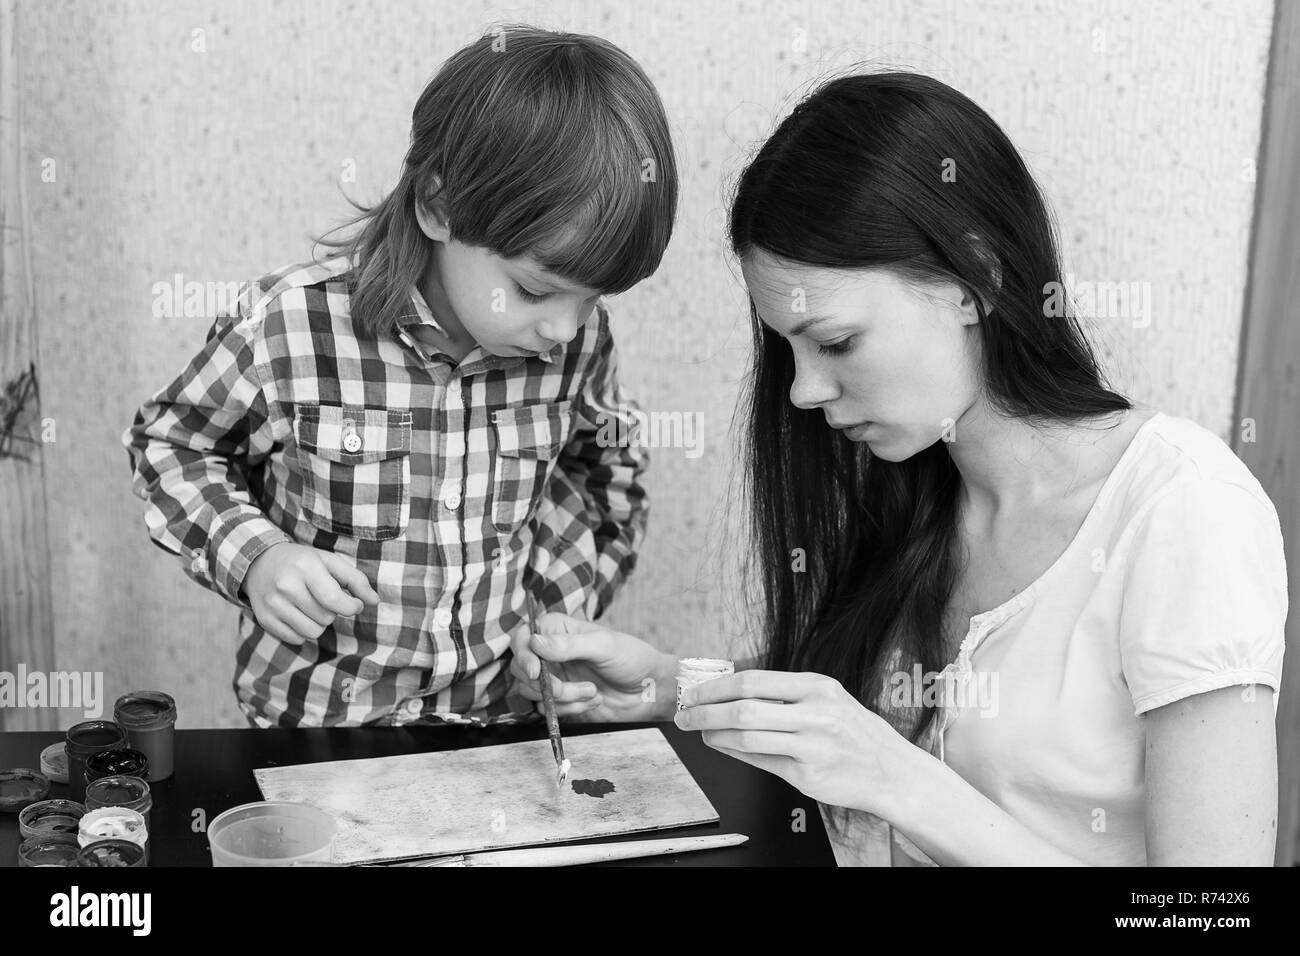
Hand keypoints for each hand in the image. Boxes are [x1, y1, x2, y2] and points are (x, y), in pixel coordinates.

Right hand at [242, 542, 379, 644]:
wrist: (258, 562)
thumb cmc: (302, 562)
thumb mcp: (329, 561)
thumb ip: (356, 580)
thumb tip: (374, 601)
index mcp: (305, 567)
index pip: (334, 600)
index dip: (351, 607)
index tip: (354, 604)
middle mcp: (286, 586)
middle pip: (326, 618)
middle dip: (332, 611)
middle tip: (323, 598)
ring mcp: (273, 605)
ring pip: (313, 633)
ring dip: (319, 623)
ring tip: (311, 606)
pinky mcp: (265, 620)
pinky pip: (297, 639)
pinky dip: (303, 631)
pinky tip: (297, 614)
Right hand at [510, 612, 676, 721]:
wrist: (649, 690)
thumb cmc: (632, 658)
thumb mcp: (604, 646)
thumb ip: (568, 644)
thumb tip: (534, 642)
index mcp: (559, 630)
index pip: (523, 638)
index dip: (523, 655)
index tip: (536, 672)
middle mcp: (551, 652)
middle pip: (522, 668)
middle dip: (545, 683)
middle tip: (570, 688)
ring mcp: (554, 677)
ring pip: (532, 692)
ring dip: (562, 698)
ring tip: (592, 692)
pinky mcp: (560, 700)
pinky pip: (546, 709)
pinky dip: (568, 710)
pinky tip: (593, 701)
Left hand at [674, 670, 919, 816]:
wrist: (890, 771)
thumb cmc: (854, 732)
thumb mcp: (826, 700)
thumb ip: (783, 695)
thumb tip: (730, 693)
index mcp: (817, 687)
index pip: (753, 680)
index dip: (716, 687)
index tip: (694, 692)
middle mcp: (815, 714)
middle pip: (744, 710)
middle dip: (704, 712)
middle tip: (684, 715)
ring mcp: (811, 746)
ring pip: (746, 738)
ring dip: (714, 735)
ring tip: (700, 732)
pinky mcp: (806, 775)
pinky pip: (759, 761)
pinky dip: (734, 752)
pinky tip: (722, 746)